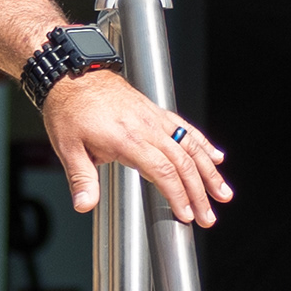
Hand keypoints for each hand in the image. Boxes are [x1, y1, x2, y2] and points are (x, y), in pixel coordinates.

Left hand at [44, 72, 230, 226]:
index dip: (178, 195)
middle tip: (209, 217)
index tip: (187, 215)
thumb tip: (84, 206)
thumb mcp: (67, 147)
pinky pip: (185, 128)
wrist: (73, 73)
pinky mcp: (155, 112)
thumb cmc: (69, 108)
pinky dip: (203, 143)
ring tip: (223, 193)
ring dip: (209, 171)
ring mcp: (154, 118)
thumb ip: (81, 179)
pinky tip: (216, 156)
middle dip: (199, 192)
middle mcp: (146, 128)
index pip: (163, 171)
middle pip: (183, 163)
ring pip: (190, 146)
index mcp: (127, 139)